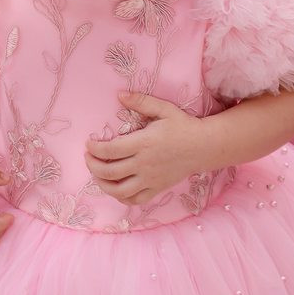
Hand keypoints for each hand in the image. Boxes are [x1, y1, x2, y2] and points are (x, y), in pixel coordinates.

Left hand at [84, 92, 209, 205]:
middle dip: (93, 166)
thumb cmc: (183, 126)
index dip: (94, 149)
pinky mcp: (157, 188)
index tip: (89, 143)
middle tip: (88, 158)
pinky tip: (116, 189)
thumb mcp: (164, 109)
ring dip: (103, 185)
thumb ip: (141, 101)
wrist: (205, 146)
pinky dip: (122, 198)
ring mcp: (151, 179)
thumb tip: (119, 94)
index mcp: (143, 143)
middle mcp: (144, 164)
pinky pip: (136, 200)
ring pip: (119, 191)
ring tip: (97, 175)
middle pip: (109, 172)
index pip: (110, 150)